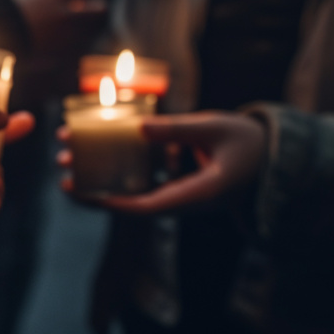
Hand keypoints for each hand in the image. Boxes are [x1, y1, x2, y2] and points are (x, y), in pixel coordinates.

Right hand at [2, 0, 108, 56]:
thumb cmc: (8, 4)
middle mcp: (67, 13)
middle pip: (101, 9)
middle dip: (97, 7)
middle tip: (88, 7)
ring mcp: (64, 33)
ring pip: (89, 27)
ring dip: (84, 24)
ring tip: (71, 23)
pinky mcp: (58, 49)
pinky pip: (75, 43)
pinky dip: (72, 38)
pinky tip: (59, 35)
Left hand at [57, 112, 266, 214]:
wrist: (270, 156)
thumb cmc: (247, 142)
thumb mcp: (215, 127)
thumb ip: (178, 128)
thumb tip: (139, 127)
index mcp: (196, 195)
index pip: (147, 207)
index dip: (112, 202)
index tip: (81, 192)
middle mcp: (183, 200)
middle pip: (131, 198)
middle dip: (94, 184)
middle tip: (63, 164)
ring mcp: (178, 192)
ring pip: (133, 186)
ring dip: (102, 171)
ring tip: (69, 151)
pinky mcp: (176, 181)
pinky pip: (144, 175)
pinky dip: (122, 161)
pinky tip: (99, 143)